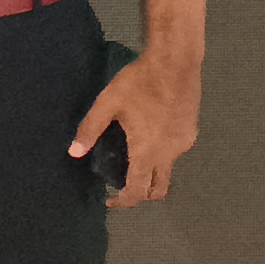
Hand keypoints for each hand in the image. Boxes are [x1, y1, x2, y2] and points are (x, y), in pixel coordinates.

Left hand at [71, 52, 203, 208]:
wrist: (175, 61)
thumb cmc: (139, 82)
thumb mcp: (108, 103)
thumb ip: (90, 129)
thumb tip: (73, 153)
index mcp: (147, 151)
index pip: (137, 191)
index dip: (123, 202)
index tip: (110, 200)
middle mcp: (169, 154)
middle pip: (158, 189)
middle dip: (141, 194)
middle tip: (122, 186)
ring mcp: (183, 143)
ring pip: (168, 170)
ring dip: (152, 173)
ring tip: (133, 158)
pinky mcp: (191, 131)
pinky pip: (176, 152)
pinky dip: (162, 155)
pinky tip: (150, 136)